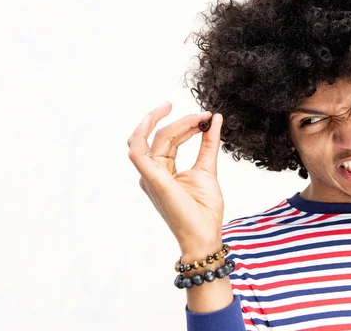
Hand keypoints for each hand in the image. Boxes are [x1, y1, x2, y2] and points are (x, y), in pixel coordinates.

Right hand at [127, 102, 224, 255]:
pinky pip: (137, 151)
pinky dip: (144, 131)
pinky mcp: (151, 180)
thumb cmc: (204, 210)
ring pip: (154, 138)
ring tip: (197, 117)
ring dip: (175, 123)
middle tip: (205, 116)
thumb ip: (209, 143)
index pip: (169, 139)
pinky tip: (161, 116)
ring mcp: (149, 176)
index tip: (207, 117)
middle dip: (184, 122)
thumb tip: (214, 119)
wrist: (205, 235)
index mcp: (162, 171)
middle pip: (161, 136)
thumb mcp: (208, 168)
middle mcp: (152, 172)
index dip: (186, 124)